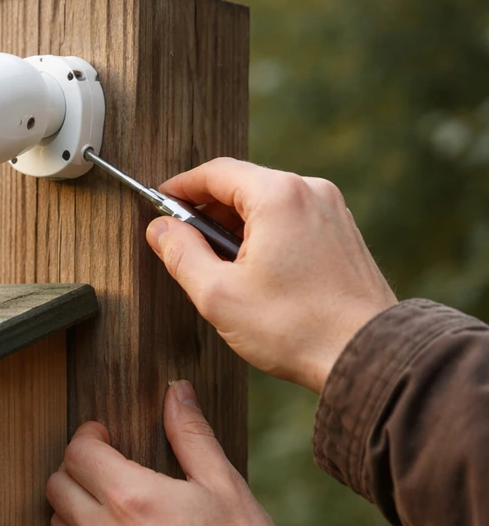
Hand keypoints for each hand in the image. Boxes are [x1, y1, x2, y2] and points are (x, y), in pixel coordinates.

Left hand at [46, 381, 303, 525]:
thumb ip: (191, 434)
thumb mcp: (224, 484)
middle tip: (105, 463)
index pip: (78, 452)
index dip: (88, 436)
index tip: (105, 434)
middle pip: (57, 485)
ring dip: (73, 504)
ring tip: (107, 499)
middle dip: (76, 466)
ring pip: (58, 523)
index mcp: (131, 498)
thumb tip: (176, 391)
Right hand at [146, 159, 396, 393]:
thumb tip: (159, 229)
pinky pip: (291, 219)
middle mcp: (310, 191)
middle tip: (181, 243)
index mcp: (278, 196)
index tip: (158, 204)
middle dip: (206, 210)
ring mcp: (332, 210)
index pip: (215, 172)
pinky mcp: (343, 233)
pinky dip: (264, 234)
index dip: (180, 187)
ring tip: (216, 266)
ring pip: (267, 203)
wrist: (367, 354)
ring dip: (235, 225)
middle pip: (242, 185)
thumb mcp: (218, 294)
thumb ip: (181, 254)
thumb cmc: (293, 327)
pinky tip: (252, 271)